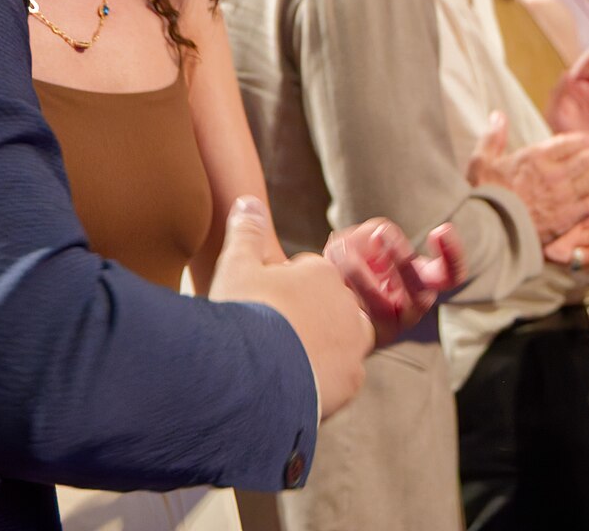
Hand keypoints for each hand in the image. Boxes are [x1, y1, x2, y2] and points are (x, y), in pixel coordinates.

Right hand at [211, 197, 372, 418]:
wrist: (249, 375)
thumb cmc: (241, 314)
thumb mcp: (236, 266)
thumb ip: (246, 232)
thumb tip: (248, 201)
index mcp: (321, 274)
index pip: (309, 276)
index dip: (283, 289)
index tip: (262, 306)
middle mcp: (345, 305)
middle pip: (329, 308)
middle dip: (308, 317)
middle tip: (273, 336)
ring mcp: (352, 344)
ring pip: (341, 342)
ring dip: (320, 349)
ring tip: (285, 364)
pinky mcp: (350, 380)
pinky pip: (340, 378)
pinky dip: (322, 381)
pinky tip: (294, 386)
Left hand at [325, 219, 466, 345]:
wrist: (327, 302)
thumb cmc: (356, 266)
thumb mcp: (369, 244)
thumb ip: (374, 234)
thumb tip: (373, 236)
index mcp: (423, 283)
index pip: (451, 274)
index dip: (452, 255)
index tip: (439, 230)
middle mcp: (411, 308)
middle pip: (420, 292)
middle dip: (403, 260)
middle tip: (382, 233)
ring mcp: (388, 325)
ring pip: (381, 304)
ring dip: (359, 272)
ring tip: (341, 248)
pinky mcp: (361, 334)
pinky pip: (353, 309)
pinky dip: (338, 281)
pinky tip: (330, 264)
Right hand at [466, 113, 588, 242]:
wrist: (489, 230)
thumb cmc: (484, 195)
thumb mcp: (480, 160)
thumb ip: (492, 136)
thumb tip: (497, 114)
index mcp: (534, 158)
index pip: (566, 143)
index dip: (581, 140)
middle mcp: (552, 174)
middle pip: (585, 160)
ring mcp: (561, 197)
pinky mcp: (565, 218)